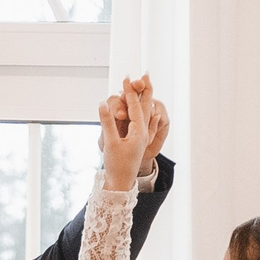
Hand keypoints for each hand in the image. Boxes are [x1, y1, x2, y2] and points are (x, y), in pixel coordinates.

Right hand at [98, 76, 168, 191]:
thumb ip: (107, 121)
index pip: (134, 107)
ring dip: (144, 100)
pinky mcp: (138, 141)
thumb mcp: (110, 142)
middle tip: (144, 75)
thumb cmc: (116, 165)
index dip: (129, 92)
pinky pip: (146, 123)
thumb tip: (103, 102)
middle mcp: (143, 133)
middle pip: (144, 107)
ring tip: (146, 87)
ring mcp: (142, 137)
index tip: (126, 78)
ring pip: (145, 114)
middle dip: (142, 92)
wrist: (121, 184)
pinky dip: (148, 114)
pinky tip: (155, 111)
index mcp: (139, 132)